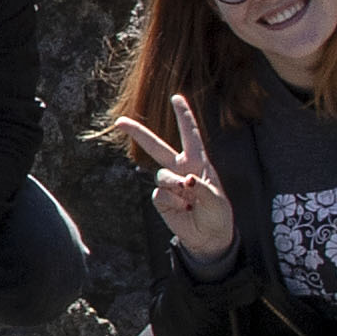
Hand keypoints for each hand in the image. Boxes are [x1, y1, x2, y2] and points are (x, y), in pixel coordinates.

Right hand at [109, 94, 235, 264]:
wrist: (209, 239)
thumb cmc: (217, 215)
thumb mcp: (217, 201)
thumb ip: (202, 189)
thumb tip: (184, 181)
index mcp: (198, 163)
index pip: (190, 135)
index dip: (184, 115)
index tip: (176, 97)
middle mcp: (180, 169)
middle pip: (156, 147)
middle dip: (138, 133)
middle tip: (119, 122)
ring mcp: (169, 184)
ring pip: (160, 175)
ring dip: (172, 184)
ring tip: (187, 199)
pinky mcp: (161, 200)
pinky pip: (159, 194)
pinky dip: (171, 201)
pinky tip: (182, 209)